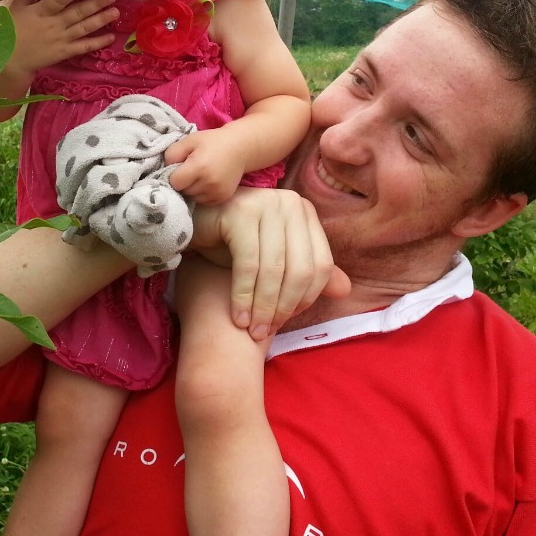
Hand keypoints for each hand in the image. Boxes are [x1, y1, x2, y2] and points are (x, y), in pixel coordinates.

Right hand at [5, 0, 119, 75]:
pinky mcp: (64, 52)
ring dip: (101, 20)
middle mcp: (53, 25)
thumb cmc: (12, 30)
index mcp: (40, 11)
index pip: (59, 0)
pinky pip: (83, 47)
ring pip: (84, 28)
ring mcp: (60, 39)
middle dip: (96, 4)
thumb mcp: (16, 6)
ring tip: (115, 12)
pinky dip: (97, 43)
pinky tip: (110, 37)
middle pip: (77, 13)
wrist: (10, 59)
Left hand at [165, 129, 245, 204]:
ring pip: (192, 198)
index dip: (174, 175)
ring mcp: (216, 193)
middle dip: (182, 183)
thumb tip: (163, 170)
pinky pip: (203, 201)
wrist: (240, 148)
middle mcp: (208, 183)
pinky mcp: (222, 198)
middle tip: (190, 170)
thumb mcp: (190, 140)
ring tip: (199, 176)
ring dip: (191, 189)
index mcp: (199, 167)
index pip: (174, 182)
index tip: (179, 168)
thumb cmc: (212, 142)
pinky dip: (201, 193)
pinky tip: (206, 181)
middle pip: (183, 191)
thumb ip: (172, 154)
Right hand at [191, 187, 350, 338]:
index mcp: (305, 212)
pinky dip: (244, 295)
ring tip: (250, 329)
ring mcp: (266, 203)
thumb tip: (345, 290)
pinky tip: (237, 316)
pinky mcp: (241, 211)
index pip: (321, 265)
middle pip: (300, 269)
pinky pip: (249, 264)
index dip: (305, 299)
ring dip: (262, 306)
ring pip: (274, 270)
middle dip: (282, 308)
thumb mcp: (273, 260)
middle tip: (263, 332)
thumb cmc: (230, 244)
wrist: (189, 227)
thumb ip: (306, 273)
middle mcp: (291, 203)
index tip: (283, 322)